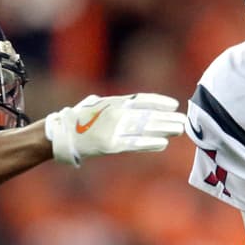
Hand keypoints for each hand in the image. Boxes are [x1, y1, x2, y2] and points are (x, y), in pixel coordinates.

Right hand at [45, 93, 185, 165]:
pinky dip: (149, 143)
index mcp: (113, 102)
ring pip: (145, 128)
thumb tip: (135, 109)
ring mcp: (113, 129)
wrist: (61, 134)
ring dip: (164, 129)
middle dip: (167, 117)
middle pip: (148, 114)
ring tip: (178, 130)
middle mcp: (115, 113)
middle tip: (183, 121)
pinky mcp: (110, 145)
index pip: (141, 99)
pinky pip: (134, 144)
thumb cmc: (79, 121)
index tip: (175, 105)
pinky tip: (163, 143)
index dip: (159, 102)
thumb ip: (117, 106)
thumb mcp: (98, 106)